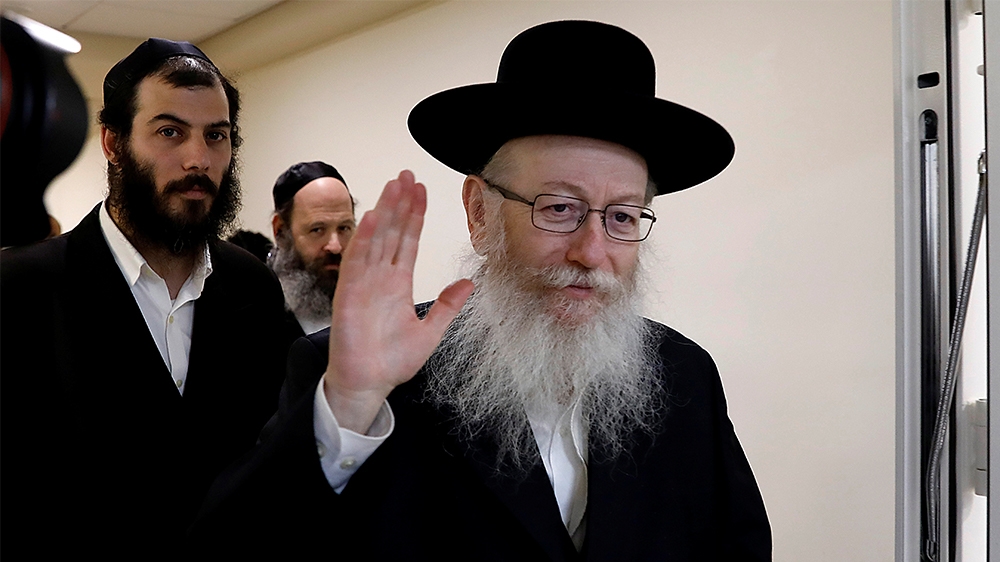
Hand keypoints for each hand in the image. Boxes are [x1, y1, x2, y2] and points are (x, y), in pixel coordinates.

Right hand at [323, 170, 473, 432]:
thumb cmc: (393, 361)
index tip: (421, 190)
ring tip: (394, 184)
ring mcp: (364, 283)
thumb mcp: (431, 332)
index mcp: (397, 283)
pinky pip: (358, 261)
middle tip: (407, 174)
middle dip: (400, 203)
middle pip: (392, 232)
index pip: (408, 241)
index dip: (414, 215)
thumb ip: (448, 306)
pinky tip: (375, 217)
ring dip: (385, 211)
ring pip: (376, 238)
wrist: (369, 383)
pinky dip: (365, 238)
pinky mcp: (350, 293)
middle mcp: (380, 277)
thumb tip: (469, 283)